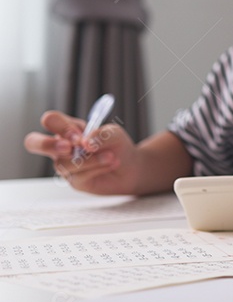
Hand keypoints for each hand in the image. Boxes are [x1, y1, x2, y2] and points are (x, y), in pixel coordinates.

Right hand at [23, 111, 139, 194]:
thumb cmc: (117, 146)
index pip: (51, 120)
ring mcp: (65, 164)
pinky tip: (111, 164)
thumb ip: (101, 134)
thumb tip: (86, 143)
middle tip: (69, 148)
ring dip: (90, 160)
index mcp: (68, 129)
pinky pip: (79, 175)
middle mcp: (61, 146)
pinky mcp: (74, 180)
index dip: (61, 127)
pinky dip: (98, 168)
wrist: (130, 167)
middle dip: (46, 145)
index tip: (80, 135)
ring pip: (63, 163)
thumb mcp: (115, 133)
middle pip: (33, 142)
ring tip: (111, 157)